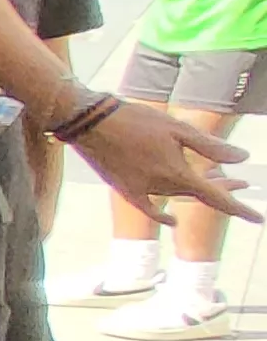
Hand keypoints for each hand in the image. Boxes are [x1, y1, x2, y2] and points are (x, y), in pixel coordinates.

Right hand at [74, 103, 256, 224]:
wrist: (91, 122)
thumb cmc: (136, 120)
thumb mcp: (179, 129)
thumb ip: (211, 146)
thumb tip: (242, 158)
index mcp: (178, 173)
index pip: (217, 197)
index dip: (240, 208)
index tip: (258, 219)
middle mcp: (162, 186)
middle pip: (199, 194)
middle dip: (223, 188)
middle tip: (244, 183)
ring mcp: (142, 190)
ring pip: (178, 196)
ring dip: (197, 189)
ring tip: (214, 177)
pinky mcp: (125, 189)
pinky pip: (149, 208)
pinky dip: (162, 216)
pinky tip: (173, 221)